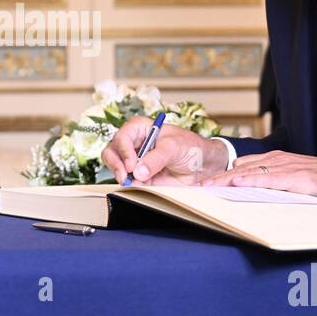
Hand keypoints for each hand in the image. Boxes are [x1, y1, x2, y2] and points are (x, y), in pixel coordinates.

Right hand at [100, 116, 229, 185]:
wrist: (204, 165)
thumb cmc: (191, 147)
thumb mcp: (174, 147)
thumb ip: (156, 158)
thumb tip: (138, 172)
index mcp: (141, 129)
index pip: (122, 137)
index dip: (123, 150)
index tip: (131, 164)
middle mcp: (135, 144)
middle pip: (112, 152)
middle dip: (116, 164)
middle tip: (124, 175)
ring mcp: (136, 161)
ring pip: (117, 168)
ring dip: (122, 176)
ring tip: (134, 182)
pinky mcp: (141, 177)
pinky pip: (129, 182)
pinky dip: (131, 185)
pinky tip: (141, 186)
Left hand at [198, 151, 316, 206]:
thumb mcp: (297, 185)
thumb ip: (277, 188)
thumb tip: (256, 200)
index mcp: (277, 162)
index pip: (242, 166)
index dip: (222, 176)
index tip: (204, 186)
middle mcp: (278, 161)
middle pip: (239, 167)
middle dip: (217, 178)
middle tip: (196, 189)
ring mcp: (287, 167)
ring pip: (249, 171)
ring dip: (226, 180)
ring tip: (206, 189)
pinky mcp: (296, 177)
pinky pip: (268, 178)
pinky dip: (249, 180)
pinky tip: (235, 183)